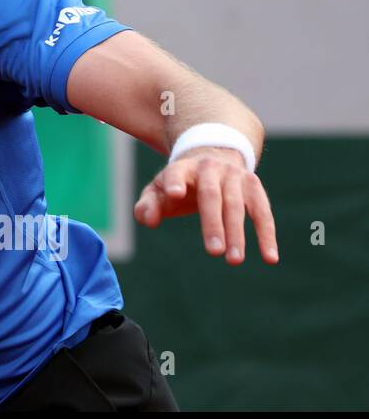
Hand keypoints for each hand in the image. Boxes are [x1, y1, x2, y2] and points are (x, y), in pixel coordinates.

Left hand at [134, 147, 278, 264]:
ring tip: (234, 260)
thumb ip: (148, 206)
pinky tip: (270, 258)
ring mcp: (234, 175)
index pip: (176, 173)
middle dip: (213, 224)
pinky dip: (266, 235)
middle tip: (213, 252)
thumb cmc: (178, 183)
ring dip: (238, 233)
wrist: (210, 157)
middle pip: (211, 195)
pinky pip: (262, 213)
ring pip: (238, 205)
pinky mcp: (253, 186)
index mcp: (182, 168)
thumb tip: (149, 220)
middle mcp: (209, 168)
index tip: (173, 194)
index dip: (174, 182)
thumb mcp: (158, 191)